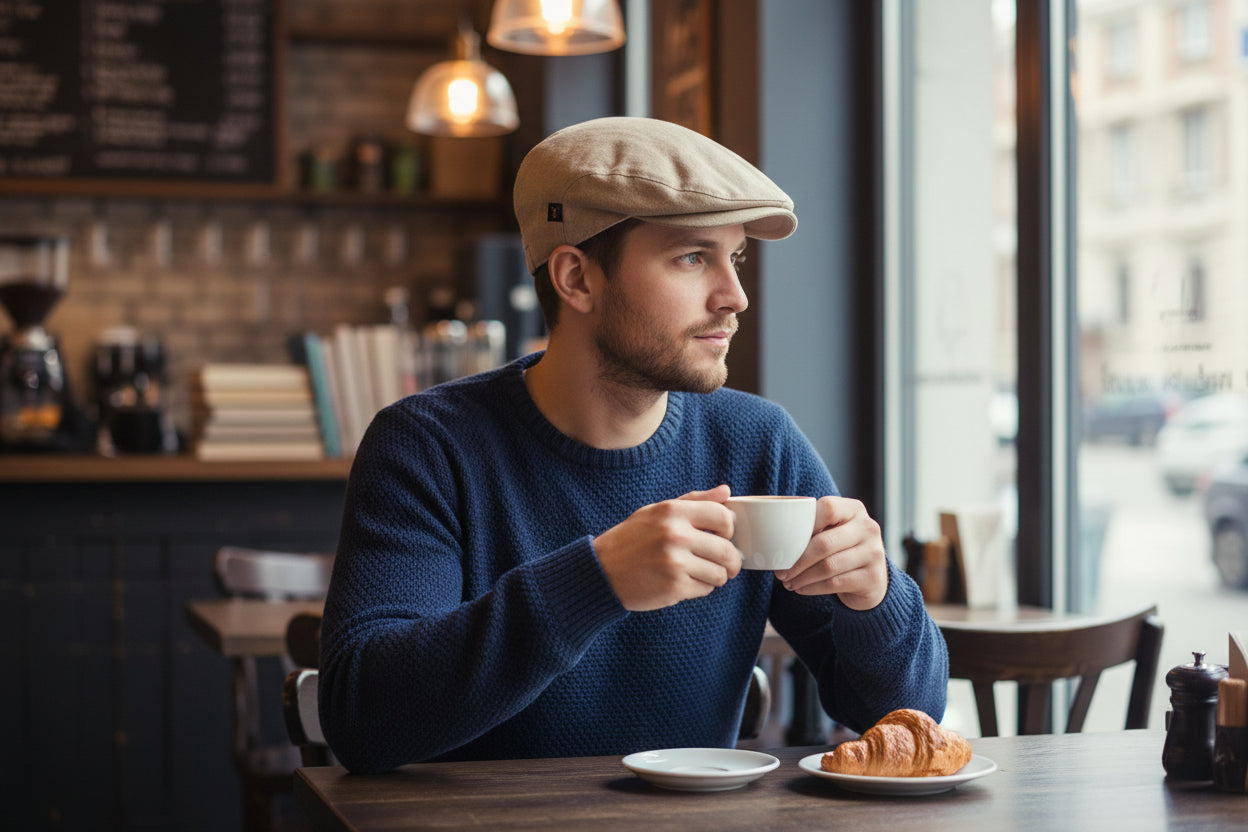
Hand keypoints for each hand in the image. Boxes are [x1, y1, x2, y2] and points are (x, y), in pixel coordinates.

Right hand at [594, 485, 741, 610]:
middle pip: (727, 550)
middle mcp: (675, 535)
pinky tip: (684, 581)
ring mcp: (675, 562)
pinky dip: (700, 588)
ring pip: (720, 574)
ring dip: (715, 576)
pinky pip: (705, 589)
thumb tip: (726, 492)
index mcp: (673, 511)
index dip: (729, 529)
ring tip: (700, 572)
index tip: (723, 536)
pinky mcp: (674, 587)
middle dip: (731, 561)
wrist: (601, 571)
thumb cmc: (631, 539)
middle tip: (726, 564)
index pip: (723, 516)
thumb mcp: (657, 511)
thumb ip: (693, 500)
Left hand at [774, 496, 888, 609]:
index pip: (827, 509)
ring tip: (787, 582)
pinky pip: (834, 583)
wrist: (871, 577)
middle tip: (780, 572)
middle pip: (824, 543)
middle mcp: (868, 528)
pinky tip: (801, 588)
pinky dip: (812, 588)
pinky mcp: (872, 578)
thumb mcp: (832, 531)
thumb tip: (774, 538)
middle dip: (797, 560)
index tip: (784, 541)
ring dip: (802, 577)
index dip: (803, 524)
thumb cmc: (841, 548)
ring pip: (828, 566)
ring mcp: (874, 553)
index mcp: (854, 510)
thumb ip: (812, 527)